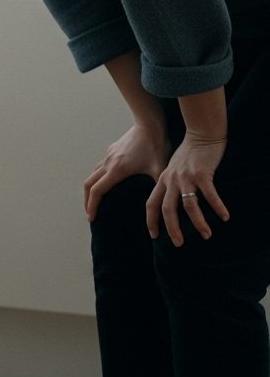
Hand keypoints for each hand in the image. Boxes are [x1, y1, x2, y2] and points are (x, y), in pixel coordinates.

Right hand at [85, 123, 168, 220]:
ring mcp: (108, 155)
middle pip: (88, 184)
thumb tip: (163, 207)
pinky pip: (98, 167)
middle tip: (90, 213)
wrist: (150, 123)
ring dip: (90, 189)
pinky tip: (106, 182)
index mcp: (117, 170)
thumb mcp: (160, 169)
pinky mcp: (111, 150)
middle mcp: (108, 163)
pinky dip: (97, 178)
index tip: (92, 217)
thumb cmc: (156, 145)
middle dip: (87, 200)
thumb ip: (159, 188)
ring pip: (92, 175)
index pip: (97, 191)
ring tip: (95, 200)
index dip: (92, 206)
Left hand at [145, 132, 229, 246]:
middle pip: (167, 209)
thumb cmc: (189, 153)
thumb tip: (171, 202)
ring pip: (188, 205)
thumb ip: (170, 183)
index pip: (151, 204)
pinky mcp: (202, 173)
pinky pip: (210, 195)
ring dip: (198, 222)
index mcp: (163, 180)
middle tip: (178, 243)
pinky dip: (217, 207)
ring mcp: (186, 177)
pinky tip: (225, 216)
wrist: (201, 133)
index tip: (154, 235)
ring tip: (206, 235)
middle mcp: (171, 180)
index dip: (151, 220)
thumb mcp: (172, 168)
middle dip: (172, 228)